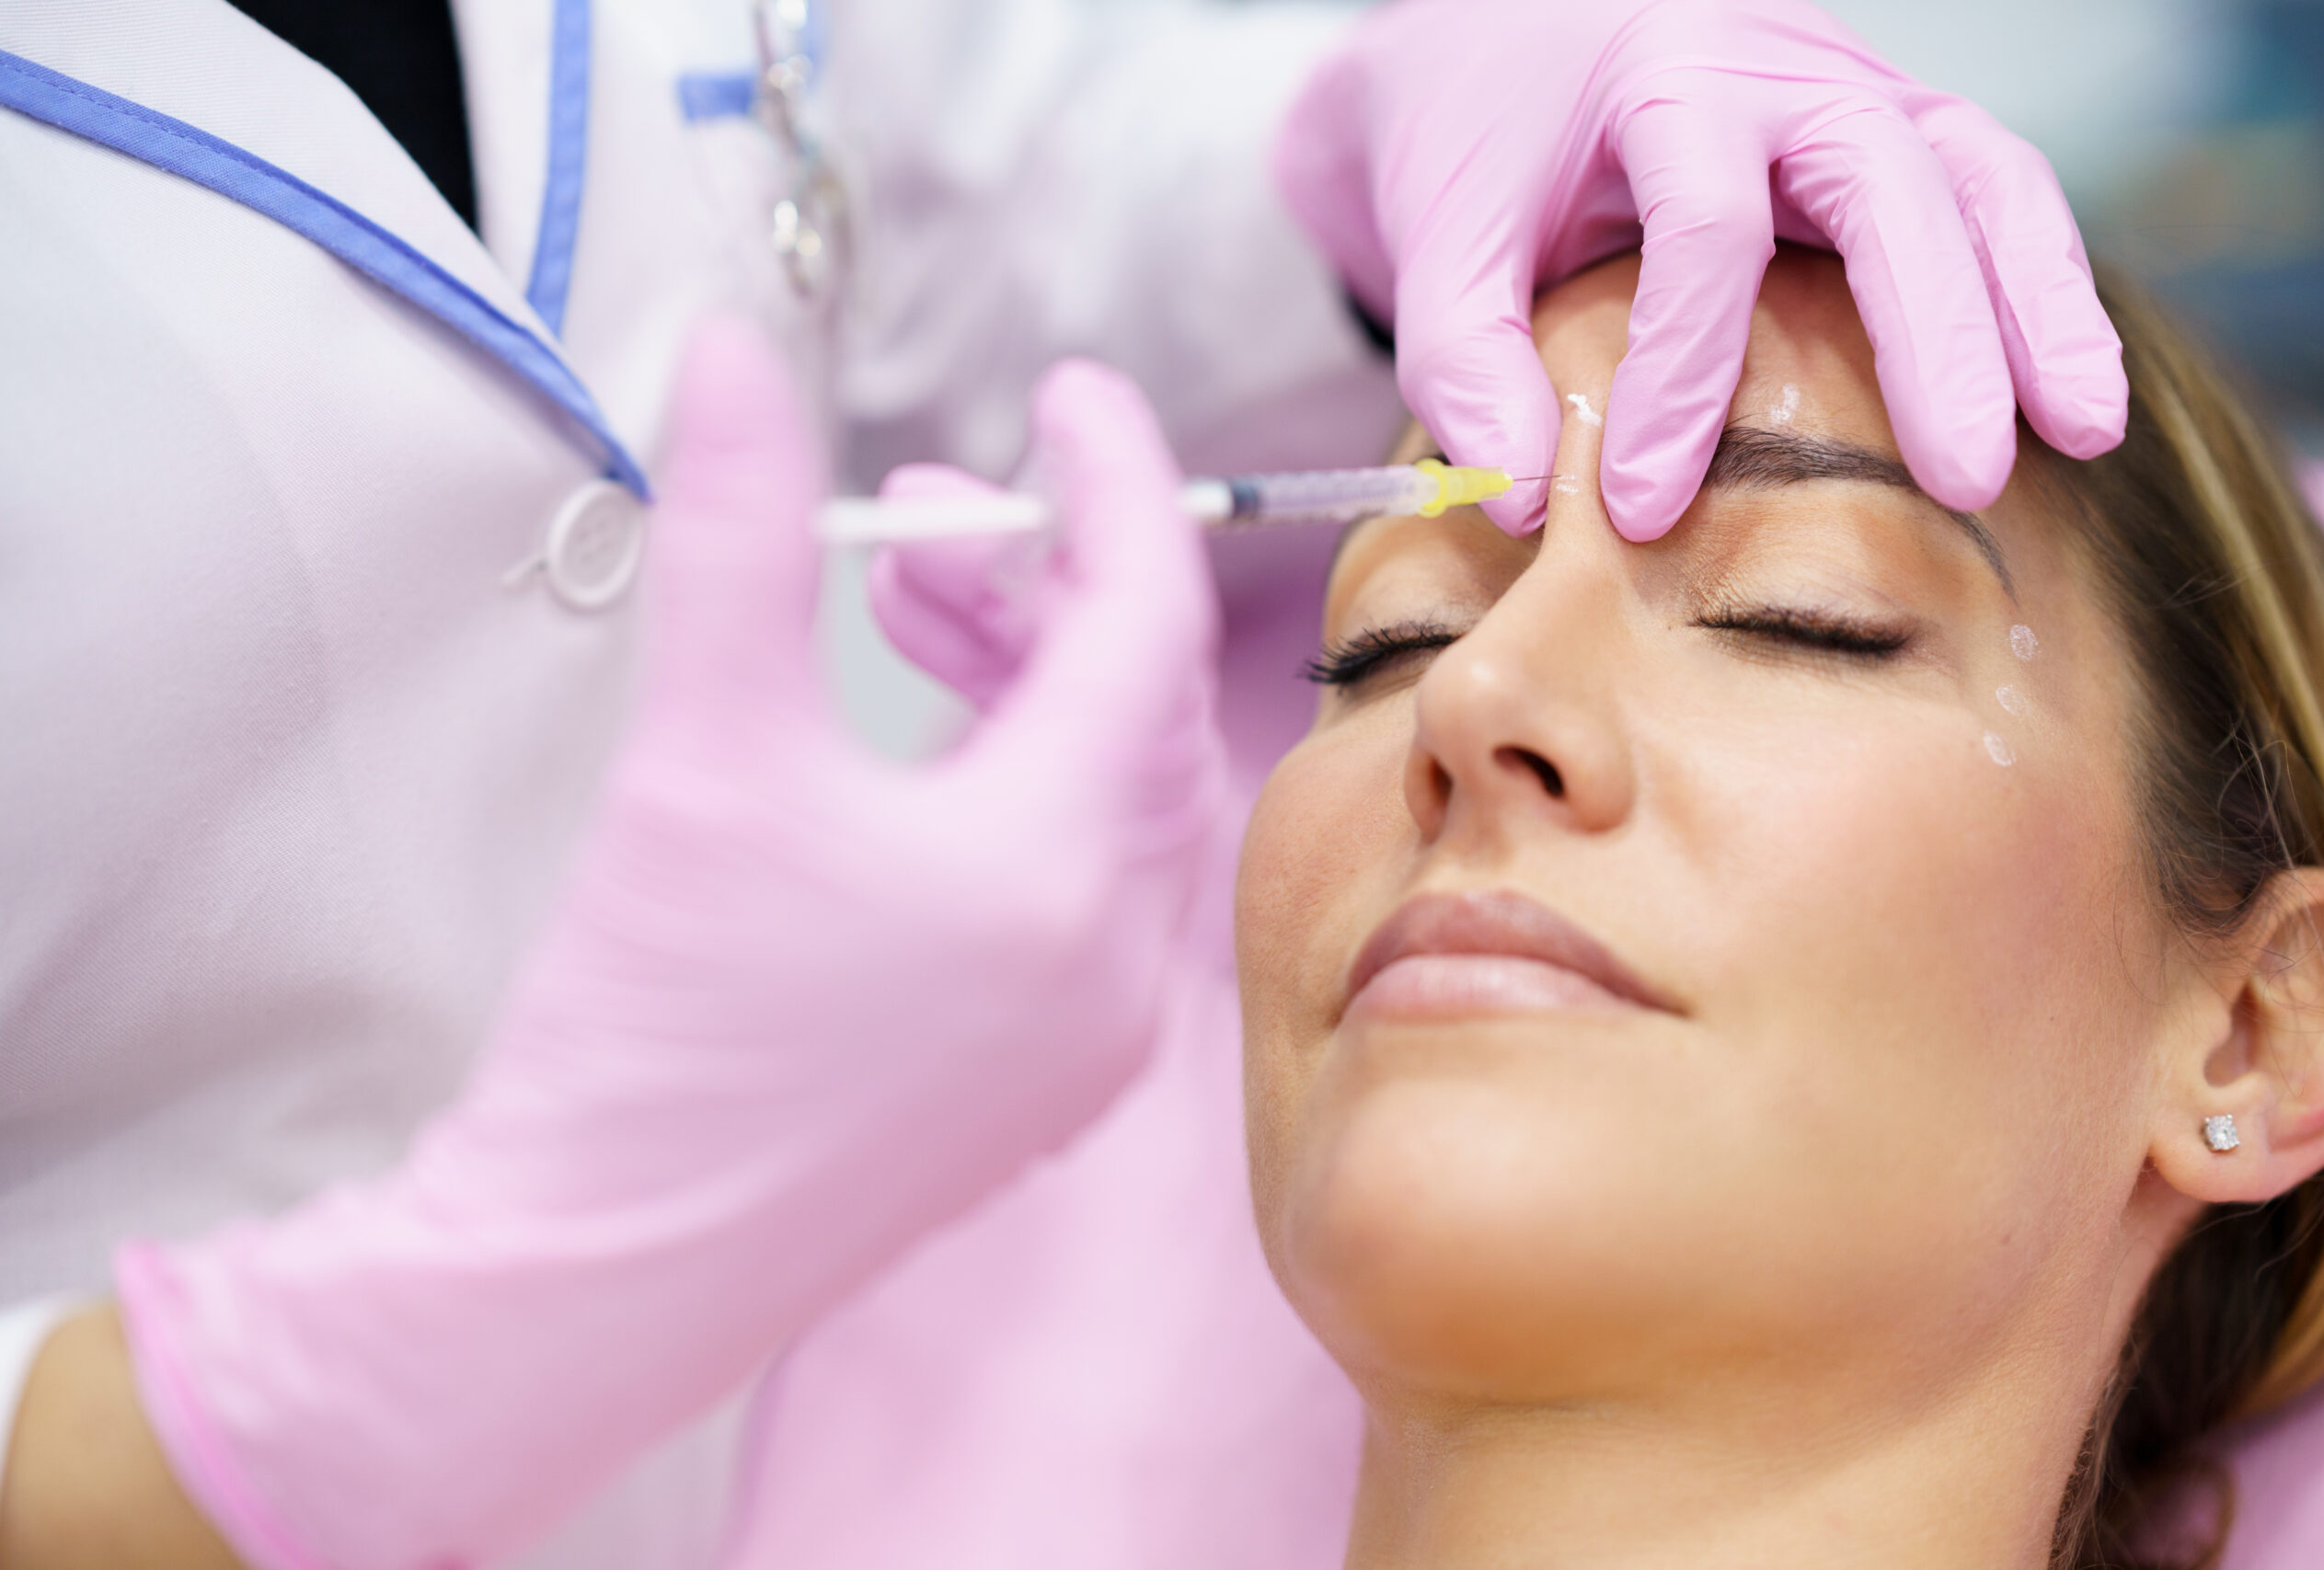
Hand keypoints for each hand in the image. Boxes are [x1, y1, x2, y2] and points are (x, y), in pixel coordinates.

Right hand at [110, 329, 1223, 1569]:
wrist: (593, 1272)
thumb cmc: (648, 1025)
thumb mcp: (699, 743)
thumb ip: (739, 530)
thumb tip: (737, 354)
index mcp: (1063, 863)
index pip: (1144, 619)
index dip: (1115, 482)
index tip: (1065, 393)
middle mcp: (1114, 956)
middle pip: (1132, 705)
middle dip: (1038, 581)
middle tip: (920, 511)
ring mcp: (1088, 1034)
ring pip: (1104, 795)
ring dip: (1019, 681)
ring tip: (893, 606)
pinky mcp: (1037, 1081)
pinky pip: (1078, 887)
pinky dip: (1017, 788)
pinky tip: (908, 749)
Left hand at [1276, 0, 2128, 539]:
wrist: (1510, 37)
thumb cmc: (1479, 145)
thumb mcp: (1438, 248)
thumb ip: (1461, 370)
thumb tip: (1523, 503)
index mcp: (1664, 78)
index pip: (1705, 230)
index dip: (1681, 379)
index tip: (1646, 509)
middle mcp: (1783, 69)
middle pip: (1892, 189)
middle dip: (1939, 340)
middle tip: (1966, 481)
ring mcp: (1858, 91)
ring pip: (1982, 179)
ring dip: (2040, 307)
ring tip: (2085, 436)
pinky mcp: (1896, 128)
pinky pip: (1992, 195)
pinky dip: (2039, 287)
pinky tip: (2068, 394)